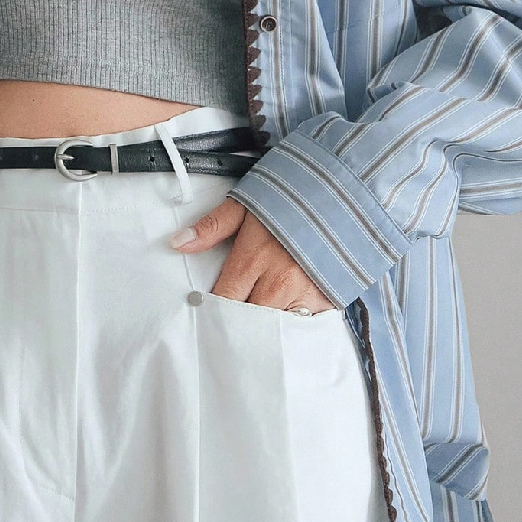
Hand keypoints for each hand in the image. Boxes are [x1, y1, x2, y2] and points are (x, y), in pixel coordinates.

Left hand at [170, 197, 338, 314]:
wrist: (343, 193)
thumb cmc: (291, 197)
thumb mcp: (247, 205)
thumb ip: (211, 227)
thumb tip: (177, 243)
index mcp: (253, 260)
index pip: (223, 302)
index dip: (213, 310)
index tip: (208, 313)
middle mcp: (279, 283)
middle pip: (246, 322)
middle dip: (237, 323)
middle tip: (232, 323)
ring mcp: (305, 295)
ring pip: (273, 328)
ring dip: (264, 326)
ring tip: (259, 318)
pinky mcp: (328, 301)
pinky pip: (301, 325)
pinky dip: (292, 323)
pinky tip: (287, 313)